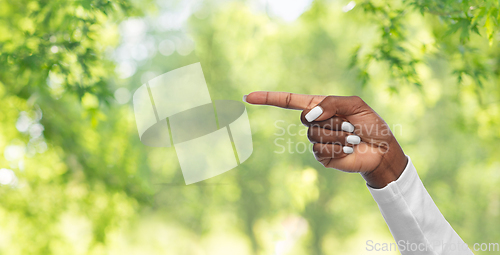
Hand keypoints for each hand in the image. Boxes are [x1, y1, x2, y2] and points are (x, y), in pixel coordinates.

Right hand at [244, 91, 407, 187]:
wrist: (383, 149)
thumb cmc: (371, 124)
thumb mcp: (354, 104)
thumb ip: (331, 103)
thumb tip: (309, 115)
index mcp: (319, 107)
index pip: (289, 102)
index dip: (268, 99)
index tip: (247, 97)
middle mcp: (314, 124)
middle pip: (306, 120)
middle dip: (332, 121)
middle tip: (350, 125)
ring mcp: (316, 141)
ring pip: (315, 136)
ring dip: (339, 135)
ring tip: (353, 138)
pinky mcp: (322, 156)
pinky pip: (321, 150)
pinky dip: (339, 148)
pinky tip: (349, 149)